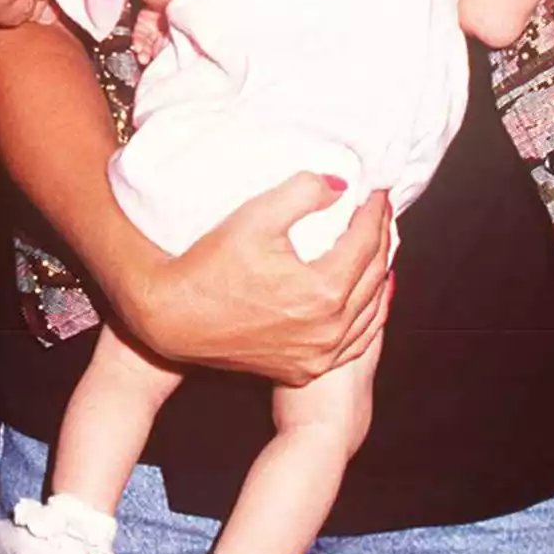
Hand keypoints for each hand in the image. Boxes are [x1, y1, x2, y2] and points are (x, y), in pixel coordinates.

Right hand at [122, 182, 391, 386]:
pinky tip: (370, 299)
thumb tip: (340, 185)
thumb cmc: (209, 265)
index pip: (366, 242)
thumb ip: (303, 192)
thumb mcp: (255, 216)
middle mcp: (328, 329)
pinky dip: (368, 316)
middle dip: (381, 237)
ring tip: (378, 244)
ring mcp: (318, 355)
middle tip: (379, 210)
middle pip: (374, 275)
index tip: (377, 190)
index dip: (374, 211)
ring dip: (379, 275)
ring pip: (370, 312)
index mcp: (323, 290)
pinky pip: (354, 343)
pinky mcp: (305, 368)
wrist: (173, 317)